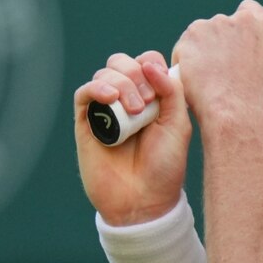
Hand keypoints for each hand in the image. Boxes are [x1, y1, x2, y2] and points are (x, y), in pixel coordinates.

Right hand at [74, 51, 191, 225]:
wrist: (143, 201)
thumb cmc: (164, 166)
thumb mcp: (179, 125)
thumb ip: (171, 90)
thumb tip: (150, 64)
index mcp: (152, 96)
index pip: (146, 61)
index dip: (151, 65)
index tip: (160, 89)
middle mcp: (127, 99)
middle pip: (122, 62)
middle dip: (134, 75)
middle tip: (146, 103)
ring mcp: (106, 110)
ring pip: (104, 74)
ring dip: (121, 84)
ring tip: (134, 111)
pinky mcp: (86, 123)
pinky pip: (83, 94)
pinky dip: (96, 89)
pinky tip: (110, 99)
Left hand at [172, 0, 262, 131]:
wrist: (234, 110)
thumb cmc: (250, 99)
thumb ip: (253, 48)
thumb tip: (241, 51)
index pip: (248, 10)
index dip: (238, 26)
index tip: (233, 39)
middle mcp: (240, 20)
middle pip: (221, 24)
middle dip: (216, 42)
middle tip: (218, 68)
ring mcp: (215, 25)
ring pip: (200, 35)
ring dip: (200, 51)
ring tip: (207, 78)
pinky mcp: (192, 34)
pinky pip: (184, 46)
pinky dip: (185, 59)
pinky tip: (195, 78)